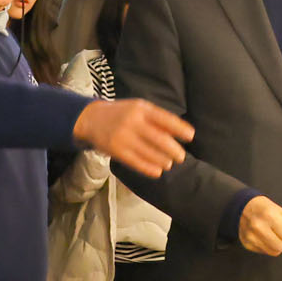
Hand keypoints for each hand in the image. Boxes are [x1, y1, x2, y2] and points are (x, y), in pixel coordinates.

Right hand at [73, 99, 192, 175]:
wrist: (91, 118)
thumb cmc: (122, 113)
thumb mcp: (139, 108)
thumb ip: (157, 118)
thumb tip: (181, 131)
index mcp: (141, 109)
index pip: (165, 119)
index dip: (180, 129)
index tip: (190, 136)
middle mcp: (132, 122)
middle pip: (159, 139)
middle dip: (174, 150)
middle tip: (181, 156)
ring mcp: (123, 137)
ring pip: (149, 152)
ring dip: (163, 160)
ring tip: (169, 164)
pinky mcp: (115, 150)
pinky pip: (135, 162)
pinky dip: (148, 168)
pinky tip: (157, 171)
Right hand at [238, 194, 281, 255]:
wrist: (243, 207)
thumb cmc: (263, 208)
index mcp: (269, 216)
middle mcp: (258, 227)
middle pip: (280, 247)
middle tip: (277, 232)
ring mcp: (251, 237)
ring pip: (273, 252)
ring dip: (275, 245)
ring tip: (270, 234)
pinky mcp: (247, 244)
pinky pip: (264, 252)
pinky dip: (266, 246)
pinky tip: (262, 236)